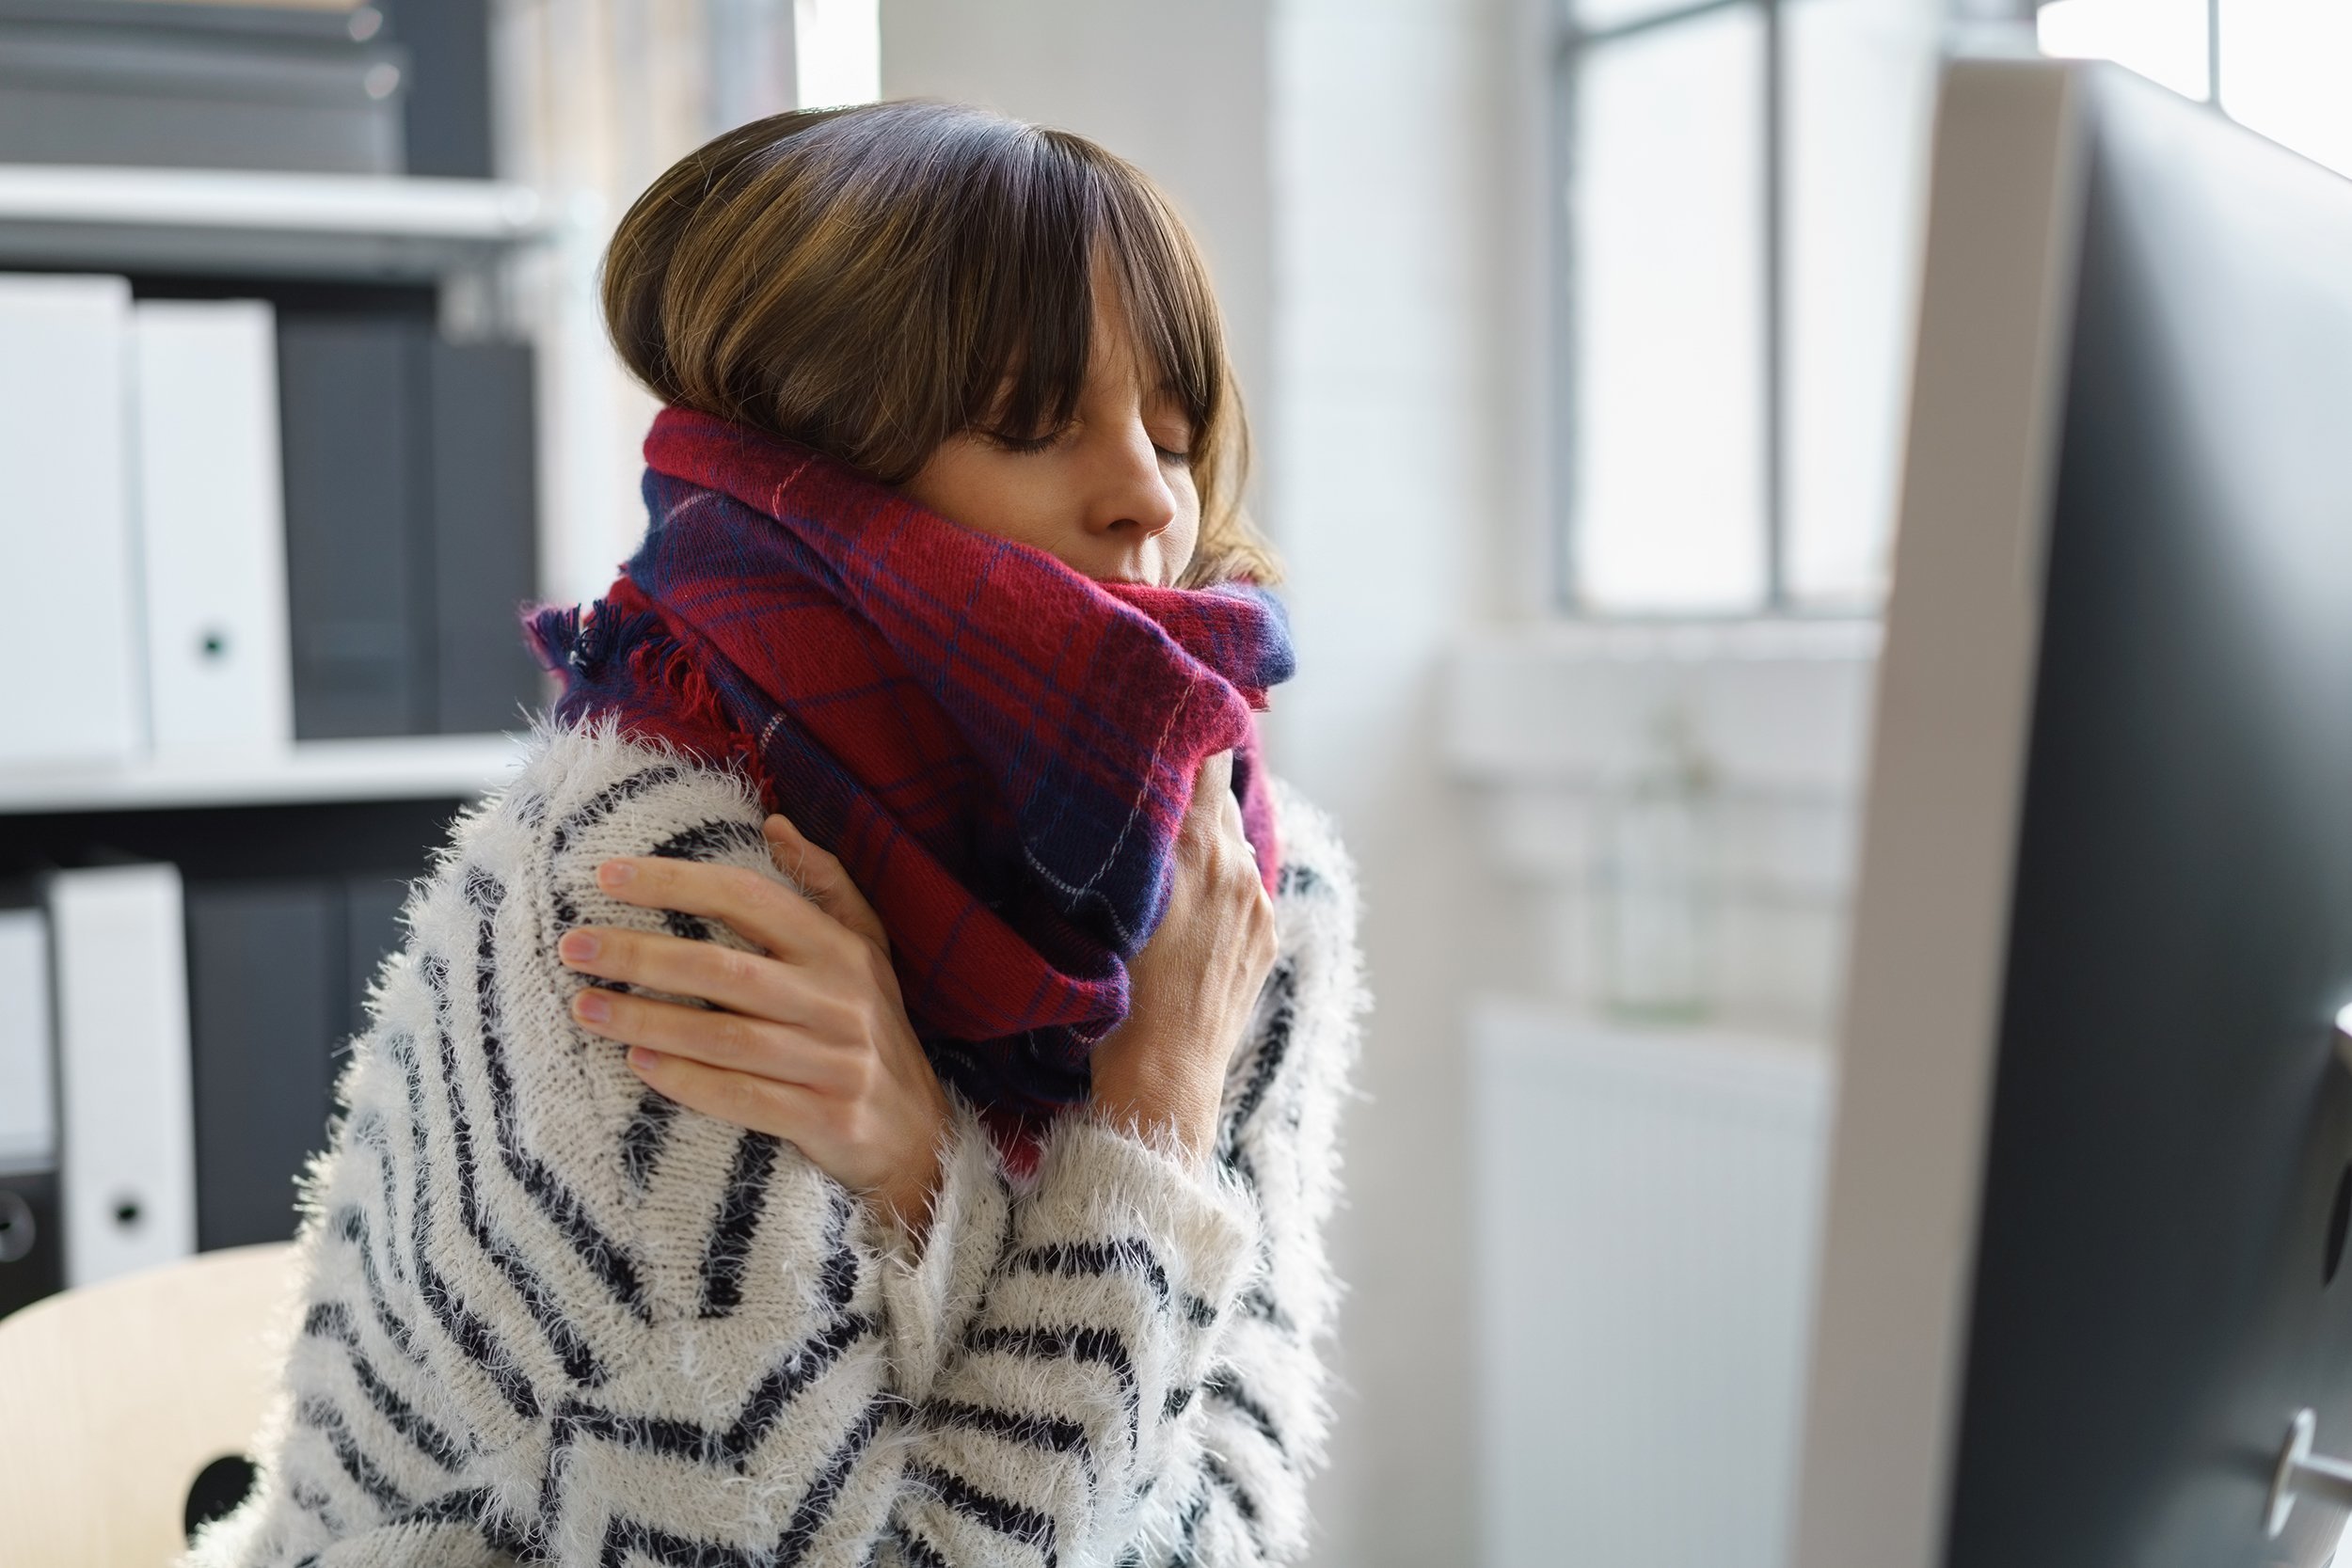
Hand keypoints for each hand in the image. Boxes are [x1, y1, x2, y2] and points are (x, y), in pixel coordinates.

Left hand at [555, 814, 952, 1231]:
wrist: (918, 1134)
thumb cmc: (872, 1028)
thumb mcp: (867, 949)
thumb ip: (826, 884)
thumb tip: (776, 824)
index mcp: (842, 949)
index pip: (751, 899)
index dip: (678, 883)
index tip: (608, 876)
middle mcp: (841, 1000)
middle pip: (726, 970)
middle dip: (643, 955)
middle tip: (574, 947)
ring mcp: (836, 1062)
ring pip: (725, 1037)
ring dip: (648, 1021)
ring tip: (585, 1008)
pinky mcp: (826, 1118)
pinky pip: (743, 1098)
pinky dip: (688, 1082)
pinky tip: (638, 1065)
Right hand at [1090, 751, 1279, 1164]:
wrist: (1162, 1080)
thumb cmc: (1114, 998)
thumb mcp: (1104, 907)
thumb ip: (1125, 845)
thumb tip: (1120, 797)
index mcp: (1195, 848)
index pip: (1209, 755)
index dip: (1193, 728)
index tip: (1169, 716)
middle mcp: (1237, 866)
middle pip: (1220, 793)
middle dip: (1190, 784)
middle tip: (1152, 777)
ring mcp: (1257, 903)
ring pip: (1233, 841)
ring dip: (1205, 836)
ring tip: (1167, 849)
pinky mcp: (1265, 936)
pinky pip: (1243, 883)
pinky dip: (1219, 878)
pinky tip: (1187, 901)